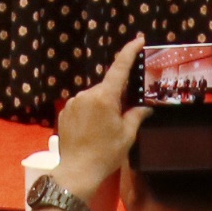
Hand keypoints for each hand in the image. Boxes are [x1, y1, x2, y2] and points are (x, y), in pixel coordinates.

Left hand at [52, 37, 146, 192]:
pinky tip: (94, 131)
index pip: (119, 68)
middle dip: (118, 95)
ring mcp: (74, 102)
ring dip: (103, 105)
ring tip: (107, 129)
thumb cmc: (106, 153)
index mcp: (104, 97)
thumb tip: (146, 107)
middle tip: (126, 111)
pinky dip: (91, 113)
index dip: (129, 52)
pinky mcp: (65, 111)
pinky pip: (83, 106)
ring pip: (94, 97)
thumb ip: (136, 115)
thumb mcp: (127, 135)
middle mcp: (87, 94)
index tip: (138, 40)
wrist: (78, 170)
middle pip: (107, 87)